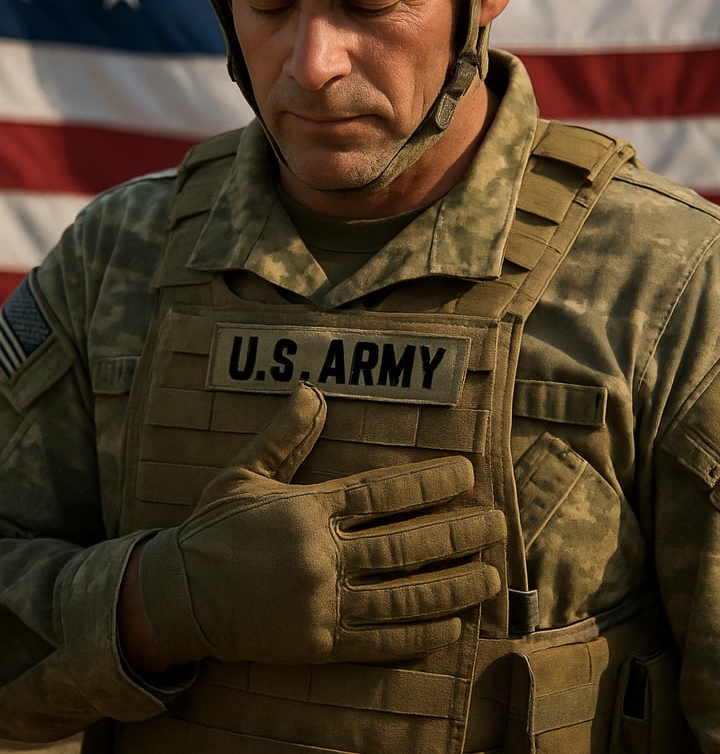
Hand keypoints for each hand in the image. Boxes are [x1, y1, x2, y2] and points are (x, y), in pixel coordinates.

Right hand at [139, 382, 502, 664]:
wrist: (175, 597)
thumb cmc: (212, 530)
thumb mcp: (242, 473)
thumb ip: (283, 436)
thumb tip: (313, 392)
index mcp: (308, 509)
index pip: (383, 493)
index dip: (430, 482)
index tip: (466, 473)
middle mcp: (321, 555)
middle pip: (405, 543)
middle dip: (457, 532)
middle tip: (497, 522)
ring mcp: (322, 602)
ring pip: (403, 594)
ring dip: (453, 584)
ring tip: (490, 575)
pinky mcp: (318, 643)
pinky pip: (378, 641)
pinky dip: (418, 634)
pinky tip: (452, 625)